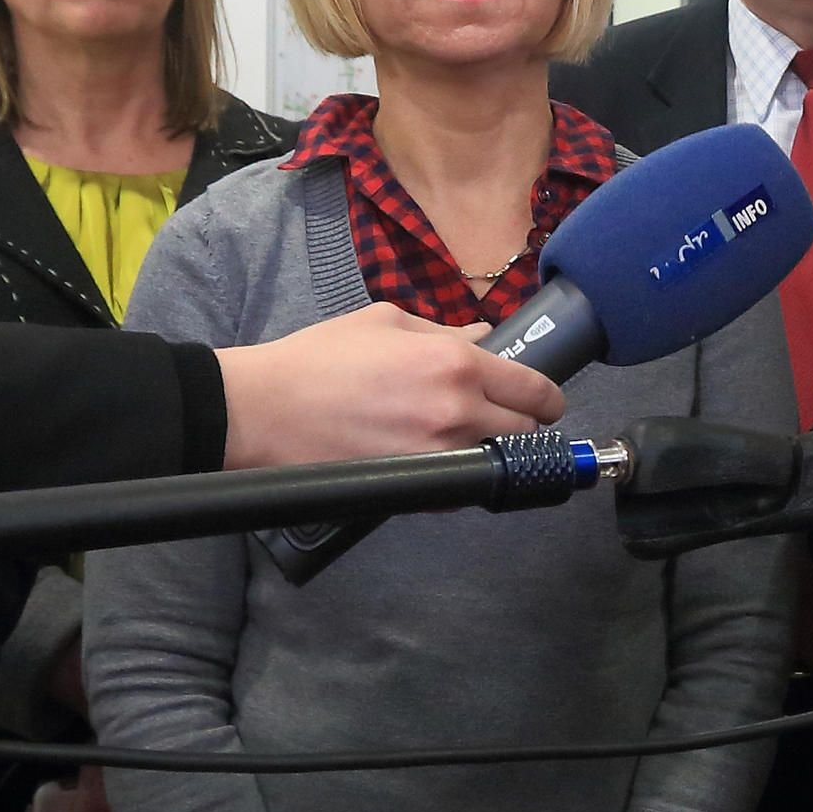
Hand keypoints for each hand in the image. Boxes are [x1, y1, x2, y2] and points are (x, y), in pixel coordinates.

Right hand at [217, 304, 565, 469]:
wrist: (265, 411)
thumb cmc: (318, 359)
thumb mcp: (385, 321)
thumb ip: (444, 331)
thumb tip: (484, 337)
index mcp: (455, 363)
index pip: (535, 389)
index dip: (548, 397)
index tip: (546, 400)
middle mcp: (457, 412)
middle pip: (526, 431)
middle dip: (524, 424)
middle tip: (506, 417)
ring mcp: (438, 456)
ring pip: (497, 462)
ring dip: (493, 452)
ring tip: (468, 438)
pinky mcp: (414, 489)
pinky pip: (460, 490)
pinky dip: (461, 477)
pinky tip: (440, 459)